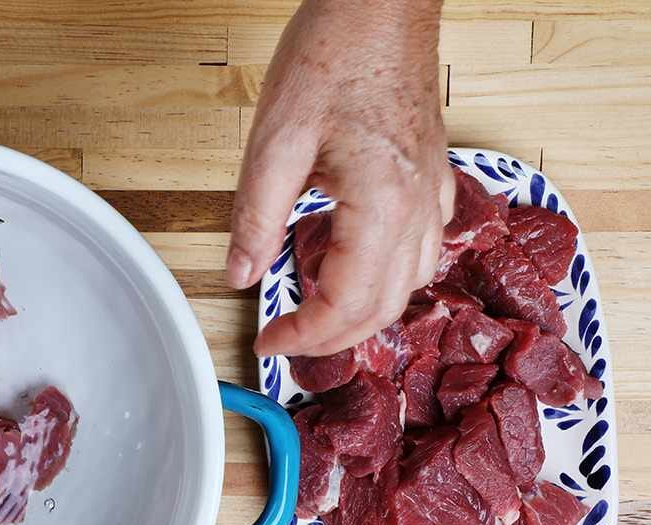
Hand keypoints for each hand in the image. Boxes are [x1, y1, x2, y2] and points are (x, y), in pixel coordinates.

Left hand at [227, 0, 455, 356]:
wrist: (383, 3)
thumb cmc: (336, 54)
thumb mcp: (275, 141)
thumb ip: (256, 217)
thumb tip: (240, 274)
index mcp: (382, 203)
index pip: (347, 304)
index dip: (304, 336)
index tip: (267, 342)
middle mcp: (419, 207)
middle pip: (384, 309)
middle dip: (331, 338)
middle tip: (285, 340)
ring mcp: (434, 194)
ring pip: (409, 287)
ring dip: (361, 315)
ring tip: (312, 316)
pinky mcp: (433, 180)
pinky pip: (421, 253)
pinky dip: (386, 282)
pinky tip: (354, 275)